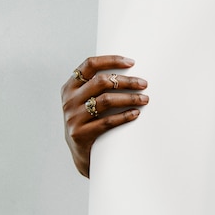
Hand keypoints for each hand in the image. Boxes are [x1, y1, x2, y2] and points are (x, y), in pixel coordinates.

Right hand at [61, 55, 148, 176]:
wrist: (81, 154)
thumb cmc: (90, 121)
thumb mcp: (86, 101)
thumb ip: (98, 87)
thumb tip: (131, 70)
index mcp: (70, 87)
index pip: (89, 65)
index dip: (111, 60)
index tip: (132, 62)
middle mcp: (69, 100)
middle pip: (101, 82)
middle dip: (126, 81)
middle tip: (144, 84)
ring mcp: (73, 117)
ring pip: (106, 101)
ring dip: (129, 98)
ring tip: (145, 99)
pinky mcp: (80, 134)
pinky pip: (107, 122)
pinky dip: (124, 116)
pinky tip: (136, 113)